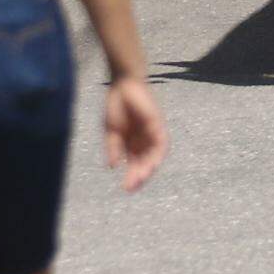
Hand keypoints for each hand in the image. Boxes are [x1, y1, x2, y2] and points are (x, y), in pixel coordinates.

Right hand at [101, 74, 166, 191]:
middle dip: (139, 176)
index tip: (126, 189)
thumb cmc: (116, 105)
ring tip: (141, 178)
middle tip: (132, 187)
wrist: (123, 84)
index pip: (134, 164)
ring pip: (154, 156)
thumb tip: (112, 166)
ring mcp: (151, 133)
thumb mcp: (111, 130)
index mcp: (132, 144)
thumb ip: (113, 147)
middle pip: (144, 163)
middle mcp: (143, 141)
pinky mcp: (158, 124)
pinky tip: (152, 164)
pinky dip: (158, 154)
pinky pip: (161, 143)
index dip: (132, 177)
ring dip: (148, 168)